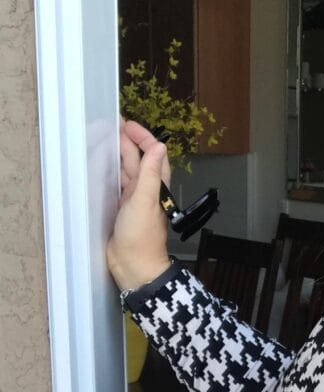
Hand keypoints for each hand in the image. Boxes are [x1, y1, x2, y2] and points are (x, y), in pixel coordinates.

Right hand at [107, 119, 171, 291]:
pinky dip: (106, 173)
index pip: (153, 155)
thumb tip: (160, 146)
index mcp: (155, 187)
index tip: (128, 125)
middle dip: (126, 142)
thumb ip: (152, 174)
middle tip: (108, 126)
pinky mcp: (119, 210)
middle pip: (136, 160)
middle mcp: (144, 191)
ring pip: (124, 171)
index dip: (144, 138)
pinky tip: (95, 165)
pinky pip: (113, 186)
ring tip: (100, 139)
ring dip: (114, 155)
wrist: (134, 266)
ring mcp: (131, 200)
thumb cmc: (142, 235)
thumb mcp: (146, 201)